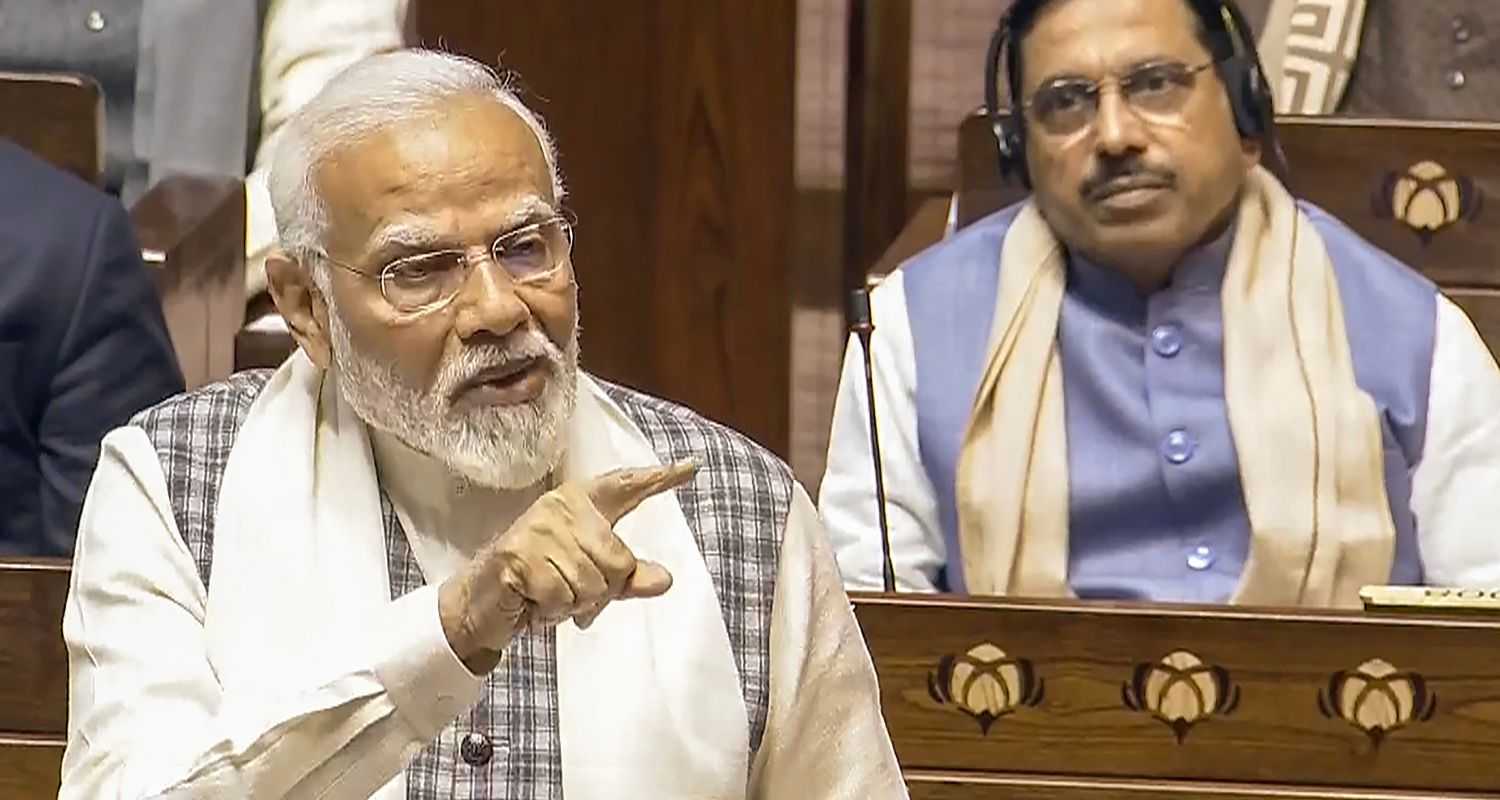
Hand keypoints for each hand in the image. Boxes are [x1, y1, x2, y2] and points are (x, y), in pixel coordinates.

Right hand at [439, 460, 698, 672]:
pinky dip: (552, 612)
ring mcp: (539, 529)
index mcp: (581, 505)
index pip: (625, 487)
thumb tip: (666, 580)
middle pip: (618, 561)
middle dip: (600, 593)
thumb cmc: (540, 587)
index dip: (658, 479)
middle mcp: (562, 508)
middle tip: (570, 597)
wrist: (483, 606)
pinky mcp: (521, 556)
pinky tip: (533, 602)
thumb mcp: (589, 583)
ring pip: (593, 584)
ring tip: (547, 596)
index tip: (691, 467)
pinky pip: (564, 597)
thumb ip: (627, 579)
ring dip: (573, 605)